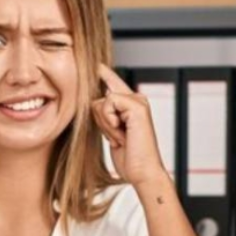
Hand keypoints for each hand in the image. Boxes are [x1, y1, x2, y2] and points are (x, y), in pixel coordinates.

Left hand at [91, 65, 170, 187]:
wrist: (142, 172)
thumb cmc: (130, 157)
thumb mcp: (112, 133)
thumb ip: (106, 115)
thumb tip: (92, 101)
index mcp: (131, 105)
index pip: (114, 84)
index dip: (105, 73)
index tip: (97, 64)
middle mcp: (136, 99)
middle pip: (98, 98)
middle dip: (100, 121)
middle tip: (117, 137)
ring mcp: (138, 101)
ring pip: (101, 102)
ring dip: (105, 125)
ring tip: (121, 137)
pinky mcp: (137, 105)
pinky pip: (108, 103)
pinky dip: (109, 122)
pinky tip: (122, 134)